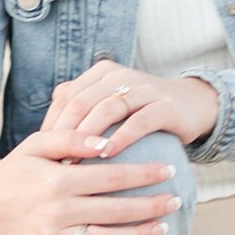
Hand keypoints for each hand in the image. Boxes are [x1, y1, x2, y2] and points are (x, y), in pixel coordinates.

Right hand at [0, 123, 182, 234]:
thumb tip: (107, 142)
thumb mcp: (37, 144)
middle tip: (176, 200)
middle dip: (151, 205)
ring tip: (163, 227)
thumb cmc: (15, 170)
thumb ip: (71, 138)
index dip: (144, 175)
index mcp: (60, 179)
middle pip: (116, 210)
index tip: (168, 171)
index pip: (112, 177)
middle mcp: (59, 210)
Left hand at [41, 60, 220, 158]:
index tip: (42, 153)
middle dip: (65, 132)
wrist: (193, 106)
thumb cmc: (141, 113)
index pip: (66, 95)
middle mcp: (120, 75)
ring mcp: (144, 89)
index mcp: (102, 73)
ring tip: (75, 161)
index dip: (52, 124)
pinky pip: (138, 122)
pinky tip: (108, 155)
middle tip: (54, 160)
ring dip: (88, 136)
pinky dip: (120, 138)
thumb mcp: (110, 107)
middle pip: (82, 101)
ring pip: (107, 108)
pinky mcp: (164, 106)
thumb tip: (44, 141)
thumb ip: (83, 113)